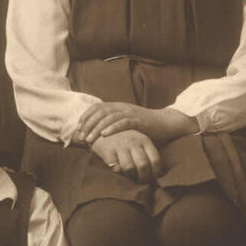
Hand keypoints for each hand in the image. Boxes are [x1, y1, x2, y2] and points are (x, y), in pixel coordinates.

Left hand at [75, 102, 195, 146]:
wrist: (166, 123)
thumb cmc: (145, 126)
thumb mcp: (127, 123)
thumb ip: (114, 125)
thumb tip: (98, 134)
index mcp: (118, 107)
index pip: (97, 108)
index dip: (86, 117)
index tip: (78, 128)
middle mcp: (122, 107)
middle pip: (100, 112)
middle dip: (88, 124)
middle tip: (81, 136)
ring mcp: (130, 113)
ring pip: (109, 117)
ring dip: (97, 128)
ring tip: (90, 139)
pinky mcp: (139, 120)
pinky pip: (123, 122)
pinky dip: (112, 128)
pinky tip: (104, 134)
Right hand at [89, 129, 162, 180]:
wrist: (99, 129)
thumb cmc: (122, 140)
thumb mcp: (137, 142)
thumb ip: (146, 154)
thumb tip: (157, 174)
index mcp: (144, 140)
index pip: (155, 160)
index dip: (156, 172)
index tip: (153, 177)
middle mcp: (133, 142)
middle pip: (143, 166)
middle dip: (143, 177)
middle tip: (141, 181)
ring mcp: (120, 146)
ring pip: (129, 168)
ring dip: (130, 176)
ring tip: (130, 176)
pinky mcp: (108, 151)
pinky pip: (116, 168)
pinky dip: (118, 172)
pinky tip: (118, 170)